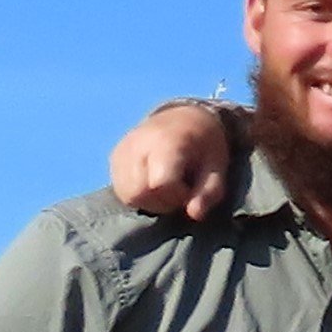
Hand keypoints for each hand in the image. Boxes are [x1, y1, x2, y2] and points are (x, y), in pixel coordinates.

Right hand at [110, 101, 238, 220]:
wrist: (184, 116)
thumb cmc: (204, 144)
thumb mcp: (217, 166)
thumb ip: (209, 191)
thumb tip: (194, 214)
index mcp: (167, 143)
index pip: (160, 184)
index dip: (177, 195)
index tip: (189, 189)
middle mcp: (138, 144)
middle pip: (138, 193)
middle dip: (160, 202)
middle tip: (178, 191)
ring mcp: (122, 150)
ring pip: (126, 194)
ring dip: (148, 200)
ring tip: (165, 187)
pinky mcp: (114, 157)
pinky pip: (119, 188)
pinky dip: (137, 194)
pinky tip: (152, 183)